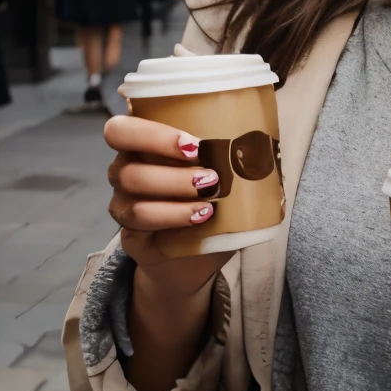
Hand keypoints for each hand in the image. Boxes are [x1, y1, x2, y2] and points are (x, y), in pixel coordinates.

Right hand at [104, 115, 230, 390]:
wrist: (193, 259)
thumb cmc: (209, 204)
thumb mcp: (222, 175)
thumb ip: (232, 152)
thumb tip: (269, 137)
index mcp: (140, 148)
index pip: (121, 130)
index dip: (150, 133)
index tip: (194, 143)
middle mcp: (125, 174)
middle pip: (124, 164)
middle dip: (167, 166)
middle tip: (210, 172)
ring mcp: (124, 206)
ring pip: (135, 195)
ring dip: (176, 192)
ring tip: (212, 197)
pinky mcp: (131, 237)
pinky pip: (142, 224)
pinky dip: (174, 217)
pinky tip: (202, 217)